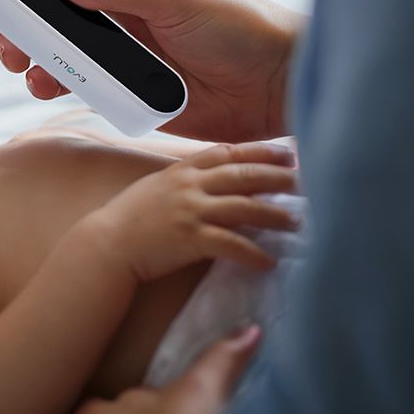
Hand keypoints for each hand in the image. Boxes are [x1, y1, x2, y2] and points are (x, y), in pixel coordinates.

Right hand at [0, 0, 303, 141]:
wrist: (275, 89)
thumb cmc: (242, 27)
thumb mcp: (182, 0)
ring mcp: (107, 35)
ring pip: (39, 34)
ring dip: (17, 46)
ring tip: (19, 63)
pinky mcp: (112, 75)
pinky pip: (61, 72)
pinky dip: (45, 78)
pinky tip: (47, 85)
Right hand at [91, 142, 298, 282]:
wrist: (107, 242)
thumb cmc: (129, 217)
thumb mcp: (157, 187)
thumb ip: (184, 180)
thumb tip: (214, 181)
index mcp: (182, 170)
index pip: (227, 152)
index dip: (259, 151)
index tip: (286, 153)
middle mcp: (189, 185)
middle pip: (243, 175)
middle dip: (277, 177)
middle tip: (305, 181)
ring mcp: (190, 211)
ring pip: (244, 207)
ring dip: (274, 215)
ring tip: (297, 222)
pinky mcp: (190, 239)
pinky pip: (231, 244)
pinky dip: (253, 254)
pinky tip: (269, 262)